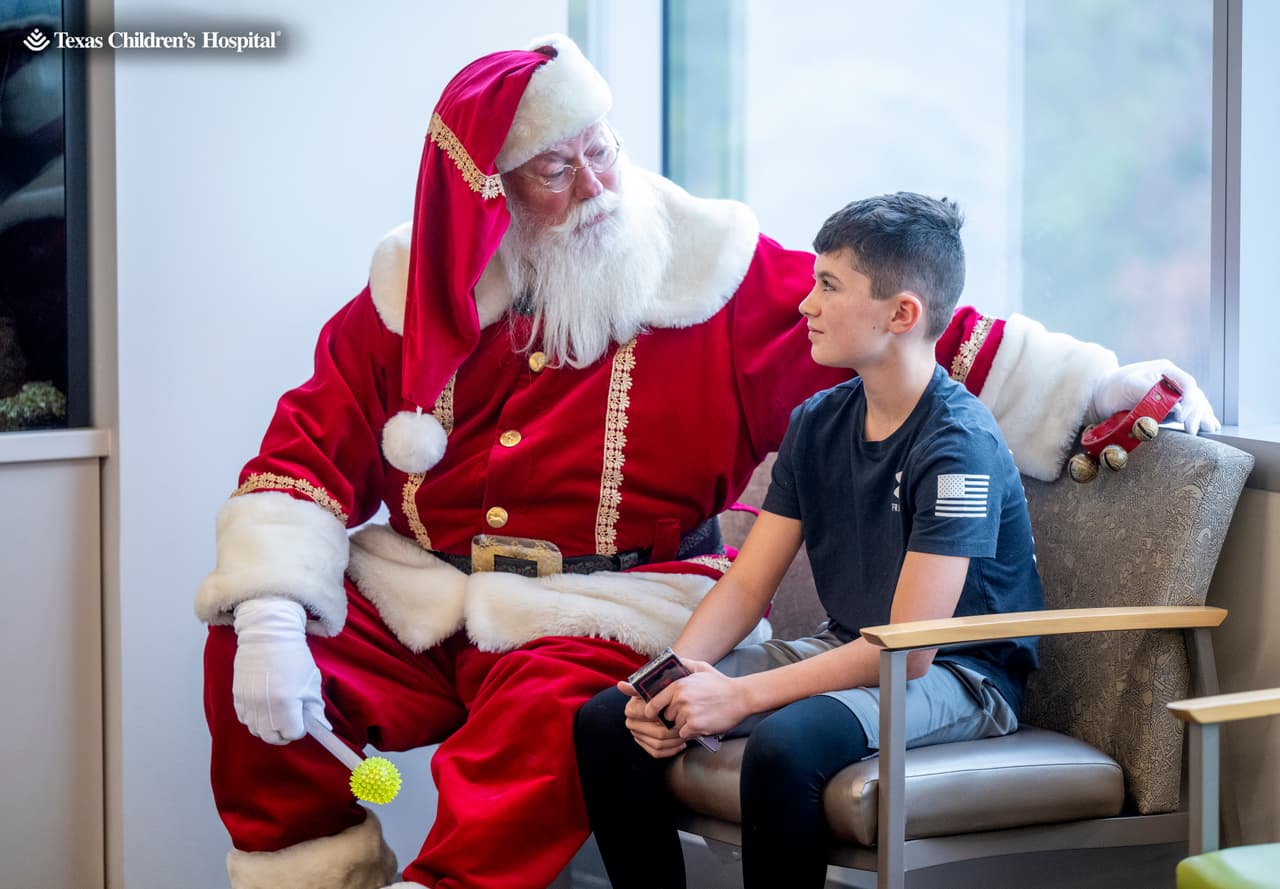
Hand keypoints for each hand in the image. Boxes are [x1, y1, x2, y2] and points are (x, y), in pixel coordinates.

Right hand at [232, 597, 329, 744]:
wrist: (268, 633)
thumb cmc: (294, 655)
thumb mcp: (311, 681)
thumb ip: (315, 707)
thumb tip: (319, 726)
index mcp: (286, 703)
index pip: (293, 733)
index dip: (301, 728)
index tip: (303, 718)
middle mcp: (264, 707)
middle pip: (272, 737)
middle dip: (284, 733)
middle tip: (291, 722)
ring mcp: (248, 702)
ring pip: (256, 731)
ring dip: (268, 728)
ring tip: (277, 715)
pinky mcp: (237, 696)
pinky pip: (244, 719)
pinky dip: (254, 719)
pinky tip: (263, 708)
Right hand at [619, 681, 686, 758]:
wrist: (660, 703)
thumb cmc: (658, 694)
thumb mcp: (652, 688)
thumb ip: (639, 687)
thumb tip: (621, 685)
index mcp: (631, 709)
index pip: (651, 717)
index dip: (667, 717)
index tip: (679, 713)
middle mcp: (632, 724)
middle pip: (658, 733)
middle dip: (675, 731)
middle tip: (687, 727)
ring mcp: (638, 736)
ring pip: (659, 744)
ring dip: (675, 741)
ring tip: (685, 734)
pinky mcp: (645, 746)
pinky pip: (658, 753)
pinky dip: (672, 750)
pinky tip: (681, 743)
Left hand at [645, 660, 749, 739]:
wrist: (740, 697)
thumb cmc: (720, 683)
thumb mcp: (701, 667)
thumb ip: (684, 664)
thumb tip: (672, 663)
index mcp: (678, 685)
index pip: (654, 702)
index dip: (651, 710)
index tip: (652, 714)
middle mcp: (680, 699)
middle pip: (666, 715)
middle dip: (674, 716)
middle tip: (689, 712)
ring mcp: (687, 713)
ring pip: (676, 726)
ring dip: (684, 725)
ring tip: (699, 716)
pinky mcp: (695, 726)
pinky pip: (684, 734)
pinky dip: (691, 732)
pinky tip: (702, 723)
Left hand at [1090, 359, 1220, 435]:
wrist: (1099, 396)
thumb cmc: (1112, 387)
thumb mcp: (1130, 386)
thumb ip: (1151, 393)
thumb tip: (1176, 408)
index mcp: (1166, 370)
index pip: (1188, 384)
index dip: (1189, 401)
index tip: (1182, 417)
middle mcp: (1173, 381)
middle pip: (1195, 396)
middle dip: (1197, 413)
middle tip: (1191, 429)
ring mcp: (1172, 395)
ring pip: (1196, 404)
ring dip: (1203, 416)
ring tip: (1209, 428)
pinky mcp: (1169, 408)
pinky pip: (1189, 412)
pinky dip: (1199, 418)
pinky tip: (1210, 426)